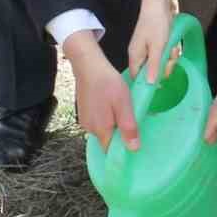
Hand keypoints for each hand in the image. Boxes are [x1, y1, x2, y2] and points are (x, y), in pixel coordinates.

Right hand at [66, 31, 139, 151]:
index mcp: (101, 129)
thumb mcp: (124, 104)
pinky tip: (110, 103)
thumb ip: (128, 127)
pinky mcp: (83, 112)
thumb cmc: (107, 83)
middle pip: (107, 139)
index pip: (111, 150)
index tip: (132, 140)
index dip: (122, 148)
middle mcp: (89, 128)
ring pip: (102, 129)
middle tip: (130, 117)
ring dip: (112, 123)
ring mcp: (84, 120)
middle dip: (119, 133)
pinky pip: (97, 120)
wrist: (88, 66)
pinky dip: (105, 116)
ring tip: (120, 107)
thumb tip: (134, 149)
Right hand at [128, 0, 176, 84]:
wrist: (159, 4)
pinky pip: (163, 53)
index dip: (148, 83)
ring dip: (169, 56)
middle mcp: (139, 54)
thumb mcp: (156, 48)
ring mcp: (147, 48)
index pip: (137, 77)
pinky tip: (173, 42)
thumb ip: (153, 67)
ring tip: (172, 47)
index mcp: (135, 56)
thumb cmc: (156, 25)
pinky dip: (170, 49)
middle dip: (164, 66)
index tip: (160, 84)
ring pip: (160, 62)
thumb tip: (149, 84)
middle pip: (151, 71)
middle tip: (170, 57)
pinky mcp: (155, 43)